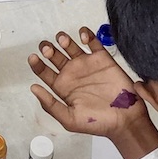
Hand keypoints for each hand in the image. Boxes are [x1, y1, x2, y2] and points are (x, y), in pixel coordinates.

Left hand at [29, 28, 152, 140]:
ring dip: (64, 40)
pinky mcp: (102, 59)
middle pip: (55, 55)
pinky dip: (87, 35)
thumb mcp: (70, 119)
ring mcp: (87, 65)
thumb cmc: (97, 123)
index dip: (37, 64)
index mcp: (62, 87)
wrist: (124, 120)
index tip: (33, 57)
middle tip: (48, 49)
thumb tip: (33, 89)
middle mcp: (73, 74)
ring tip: (63, 41)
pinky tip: (83, 37)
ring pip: (71, 46)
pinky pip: (93, 42)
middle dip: (48, 49)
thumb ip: (50, 105)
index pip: (44, 72)